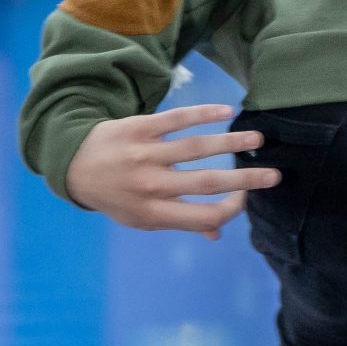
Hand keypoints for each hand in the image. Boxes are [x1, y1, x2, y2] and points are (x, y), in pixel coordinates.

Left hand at [64, 104, 277, 239]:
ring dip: (231, 143)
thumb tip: (216, 234)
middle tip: (274, 175)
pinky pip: (176, 119)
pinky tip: (226, 112)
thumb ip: (179, 222)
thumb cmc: (114, 196)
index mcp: (153, 213)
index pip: (202, 217)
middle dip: (244, 180)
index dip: (229, 211)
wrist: (73, 164)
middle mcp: (150, 186)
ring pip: (195, 148)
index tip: (245, 199)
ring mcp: (144, 155)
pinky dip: (203, 114)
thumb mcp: (141, 219)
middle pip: (206, 183)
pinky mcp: (139, 127)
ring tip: (257, 139)